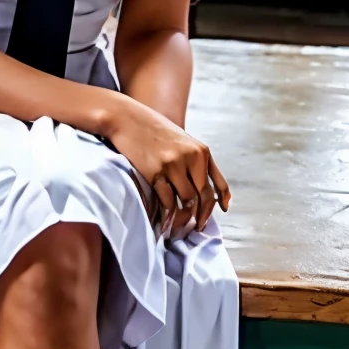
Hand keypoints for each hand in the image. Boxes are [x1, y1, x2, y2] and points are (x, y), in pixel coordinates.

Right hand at [103, 94, 229, 237]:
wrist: (126, 119)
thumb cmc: (152, 130)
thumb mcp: (180, 140)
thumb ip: (192, 158)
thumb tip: (199, 186)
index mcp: (201, 150)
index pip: (218, 182)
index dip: (222, 200)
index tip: (222, 210)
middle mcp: (192, 157)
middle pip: (204, 196)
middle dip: (202, 217)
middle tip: (196, 229)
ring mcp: (174, 165)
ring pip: (187, 202)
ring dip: (184, 220)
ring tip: (180, 229)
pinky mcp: (155, 172)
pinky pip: (168, 202)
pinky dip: (168, 217)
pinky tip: (165, 224)